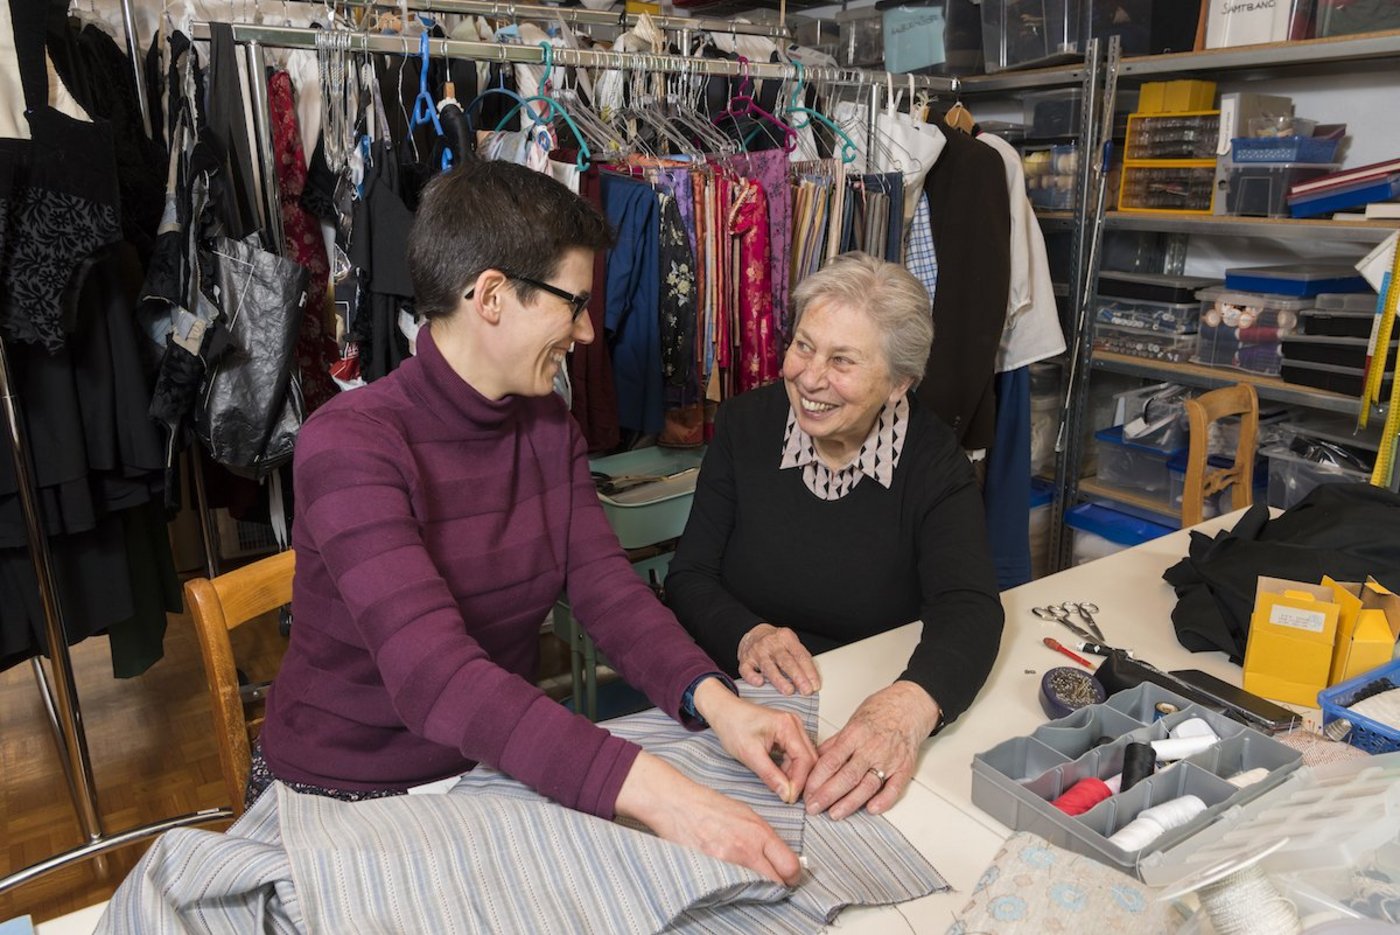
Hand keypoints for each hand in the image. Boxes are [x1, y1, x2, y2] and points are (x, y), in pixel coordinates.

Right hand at [614, 751, 801, 884]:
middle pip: (776, 883)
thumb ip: (765, 837)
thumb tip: (781, 856)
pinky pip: (733, 888)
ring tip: (751, 877)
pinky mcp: (711, 871)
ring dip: (757, 886)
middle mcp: (746, 849)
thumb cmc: (711, 806)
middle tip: (774, 881)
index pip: (789, 866)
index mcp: (759, 831)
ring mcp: (728, 862)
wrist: (678, 805)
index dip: (793, 875)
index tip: (790, 876)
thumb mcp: (746, 814)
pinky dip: (736, 886)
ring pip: (755, 889)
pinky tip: (732, 876)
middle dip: (779, 885)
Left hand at [695, 677, 817, 803]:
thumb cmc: (732, 725)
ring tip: (783, 789)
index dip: (800, 782)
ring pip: (804, 758)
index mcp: (787, 725)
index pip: (804, 759)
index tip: (790, 798)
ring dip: (795, 775)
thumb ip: (770, 775)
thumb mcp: (749, 754)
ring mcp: (793, 728)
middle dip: (801, 780)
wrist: (723, 711)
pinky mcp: (788, 733)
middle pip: (809, 758)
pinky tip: (780, 778)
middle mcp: (795, 724)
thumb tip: (786, 794)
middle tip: (789, 797)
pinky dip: (790, 768)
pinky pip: (796, 755)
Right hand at [737, 624, 820, 695]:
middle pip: (786, 661)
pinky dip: (753, 677)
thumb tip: (812, 681)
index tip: (815, 686)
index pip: (800, 655)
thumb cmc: (776, 643)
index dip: (809, 671)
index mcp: (786, 638)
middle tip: (806, 691)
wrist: (754, 634)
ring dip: (779, 680)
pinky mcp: (745, 660)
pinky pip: (747, 670)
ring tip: (789, 691)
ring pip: (769, 667)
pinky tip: (760, 683)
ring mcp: (757, 651)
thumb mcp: (791, 643)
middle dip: (798, 677)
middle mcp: (771, 643)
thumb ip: (800, 658)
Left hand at [803, 681, 939, 819]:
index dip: (816, 780)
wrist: (911, 704)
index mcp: (854, 734)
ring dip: (850, 803)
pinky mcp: (904, 767)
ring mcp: (889, 759)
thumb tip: (816, 760)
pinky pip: (894, 788)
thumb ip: (835, 743)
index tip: (806, 792)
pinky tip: (871, 809)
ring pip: (867, 786)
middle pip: (846, 777)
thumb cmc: (881, 710)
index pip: (830, 761)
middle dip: (827, 795)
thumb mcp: (852, 720)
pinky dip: (884, 801)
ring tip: (834, 814)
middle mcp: (871, 748)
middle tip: (813, 809)